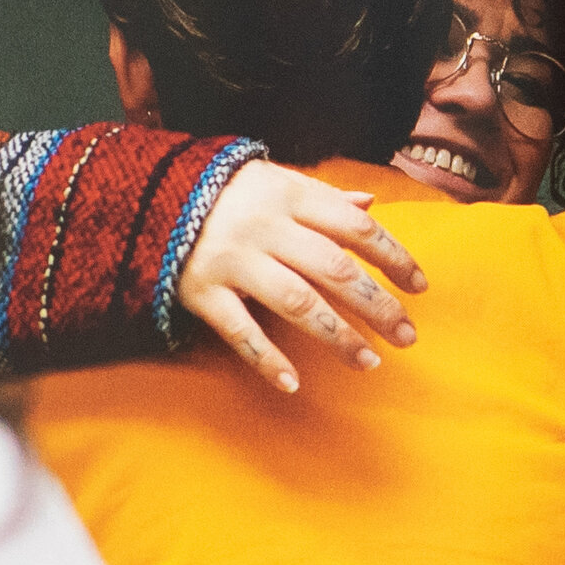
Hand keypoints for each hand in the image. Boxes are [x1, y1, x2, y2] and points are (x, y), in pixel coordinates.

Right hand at [176, 159, 428, 394]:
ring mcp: (233, 260)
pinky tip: (293, 384)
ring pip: (296, 302)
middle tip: (407, 336)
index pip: (356, 227)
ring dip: (337, 336)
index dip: (392, 257)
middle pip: (334, 269)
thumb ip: (324, 198)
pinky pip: (240, 331)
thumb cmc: (227, 192)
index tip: (420, 287)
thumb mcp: (275, 181)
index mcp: (290, 195)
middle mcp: (265, 227)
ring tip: (369, 363)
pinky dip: (266, 358)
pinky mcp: (201, 291)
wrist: (145, 195)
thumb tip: (372, 204)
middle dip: (376, 306)